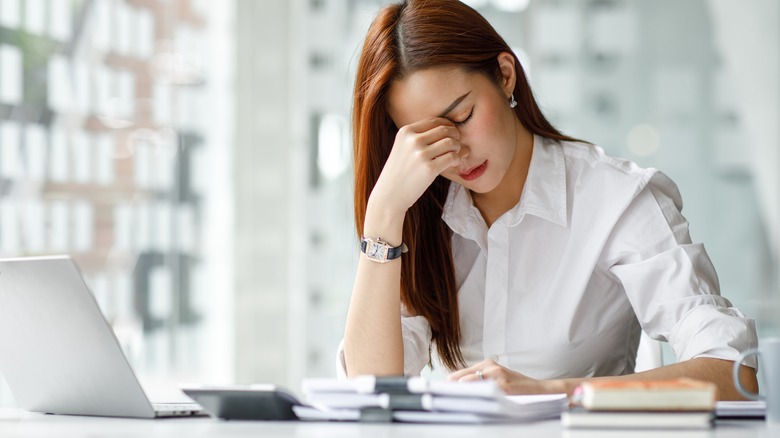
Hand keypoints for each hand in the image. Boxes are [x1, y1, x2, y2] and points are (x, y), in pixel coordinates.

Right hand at [369, 118, 461, 216]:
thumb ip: (421, 137)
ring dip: (458, 148)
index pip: (435, 121)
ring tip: (455, 155)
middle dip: (455, 136)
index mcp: (406, 132)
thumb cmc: (400, 172)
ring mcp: (421, 154)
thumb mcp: (403, 148)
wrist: (389, 195)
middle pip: (445, 130)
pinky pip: (452, 157)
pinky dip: (457, 159)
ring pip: (451, 143)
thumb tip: (452, 130)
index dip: (448, 126)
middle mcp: (413, 140)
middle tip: (457, 145)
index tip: (451, 134)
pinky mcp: (429, 169)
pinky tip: (454, 164)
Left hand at [447, 360, 562, 394]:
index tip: (440, 389)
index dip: (451, 381)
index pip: (463, 372)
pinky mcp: (504, 387)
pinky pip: (485, 392)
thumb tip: (460, 388)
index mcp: (489, 364)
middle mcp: (491, 367)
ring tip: (450, 399)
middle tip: (442, 395)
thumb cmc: (518, 386)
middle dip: (453, 386)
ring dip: (461, 391)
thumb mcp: (499, 378)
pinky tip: (468, 401)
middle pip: (464, 377)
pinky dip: (475, 396)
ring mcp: (497, 376)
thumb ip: (482, 380)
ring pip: (472, 383)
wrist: (540, 390)